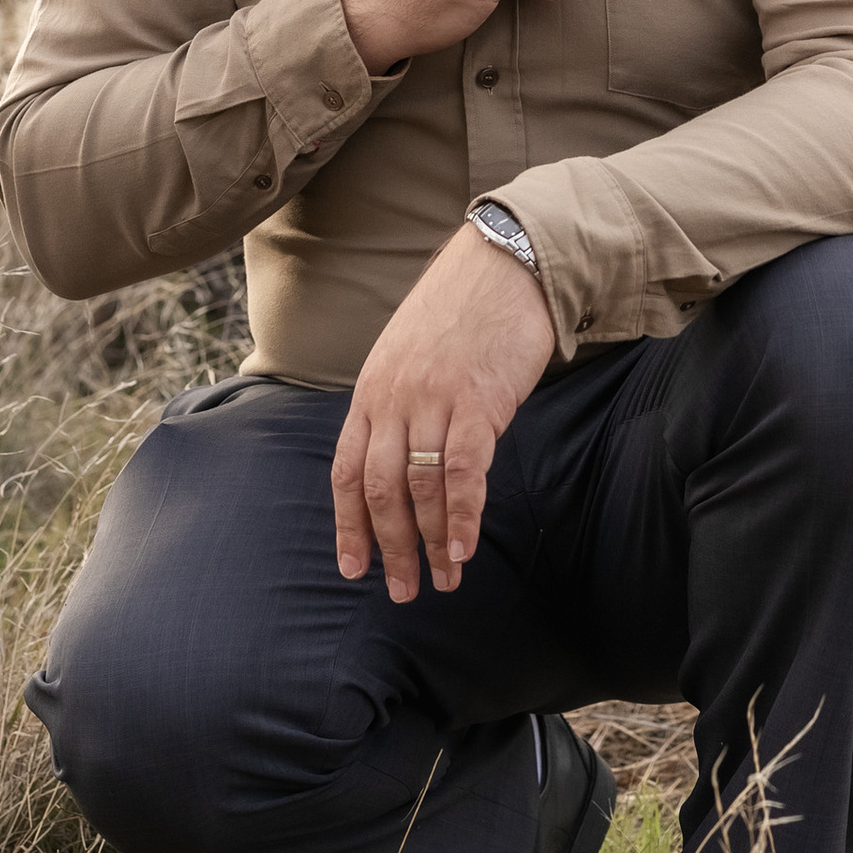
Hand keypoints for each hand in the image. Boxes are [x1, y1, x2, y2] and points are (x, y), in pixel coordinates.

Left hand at [333, 224, 554, 599]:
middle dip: (391, 548)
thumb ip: (398, 402)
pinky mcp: (477, 402)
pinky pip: (464, 473)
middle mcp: (394, 399)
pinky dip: (463, 516)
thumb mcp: (407, 352)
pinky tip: (465, 549)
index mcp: (372, 389)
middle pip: (381, 491)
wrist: (504, 262)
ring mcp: (433, 401)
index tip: (355, 567)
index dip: (349, 524)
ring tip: (442, 579)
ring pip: (421, 489)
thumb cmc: (461, 308)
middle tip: (403, 590)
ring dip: (432, 543)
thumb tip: (400, 456)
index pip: (348, 470)